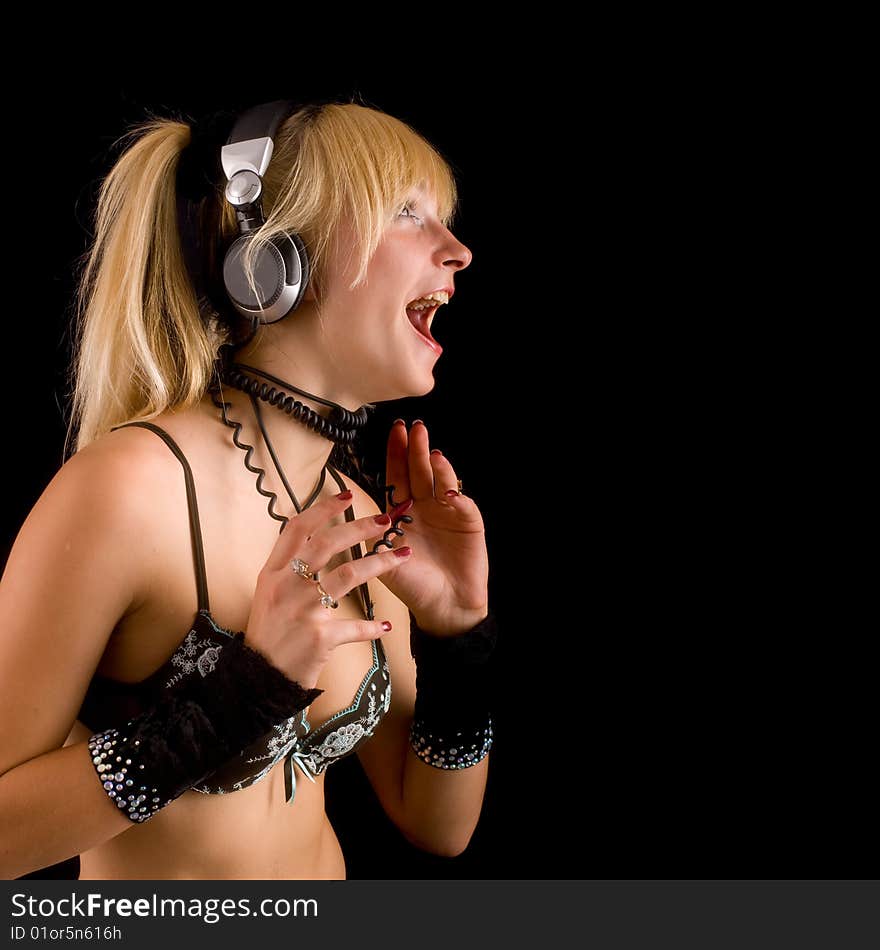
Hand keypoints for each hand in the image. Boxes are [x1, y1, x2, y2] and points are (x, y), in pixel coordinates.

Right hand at [244, 492, 406, 688]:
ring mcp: (302, 611)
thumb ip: (288, 569)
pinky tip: (384, 626)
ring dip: (380, 563)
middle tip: (385, 520)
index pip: (297, 529)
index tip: (347, 496)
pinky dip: (372, 627)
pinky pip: (354, 626)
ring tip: (402, 556)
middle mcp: (285, 586)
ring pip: (348, 575)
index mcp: (273, 573)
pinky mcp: (319, 637)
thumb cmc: (270, 635)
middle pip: (326, 544)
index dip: (323, 510)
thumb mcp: (268, 595)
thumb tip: (314, 540)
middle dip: (359, 527)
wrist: (259, 680)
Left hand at [377, 420, 488, 636]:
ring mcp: (449, 513)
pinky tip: (450, 491)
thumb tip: (355, 515)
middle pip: (421, 472)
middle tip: (416, 428)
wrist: (443, 607)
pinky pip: (464, 505)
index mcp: (404, 512)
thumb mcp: (384, 561)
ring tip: (433, 454)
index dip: (397, 454)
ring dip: (439, 467)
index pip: (399, 476)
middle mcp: (427, 506)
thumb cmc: (412, 585)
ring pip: (443, 482)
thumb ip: (373, 536)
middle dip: (418, 450)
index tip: (396, 431)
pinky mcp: (470, 524)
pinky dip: (458, 497)